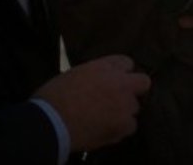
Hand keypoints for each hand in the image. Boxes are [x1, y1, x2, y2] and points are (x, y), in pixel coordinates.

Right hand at [33, 55, 150, 151]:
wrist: (48, 124)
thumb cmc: (51, 99)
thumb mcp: (72, 75)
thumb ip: (92, 75)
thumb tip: (98, 81)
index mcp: (104, 67)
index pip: (126, 62)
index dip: (120, 73)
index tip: (113, 81)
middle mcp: (120, 82)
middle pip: (143, 82)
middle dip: (134, 89)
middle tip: (119, 99)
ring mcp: (125, 104)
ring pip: (134, 107)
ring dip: (123, 112)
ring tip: (104, 119)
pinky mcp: (124, 124)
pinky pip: (130, 126)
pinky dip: (120, 129)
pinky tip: (105, 130)